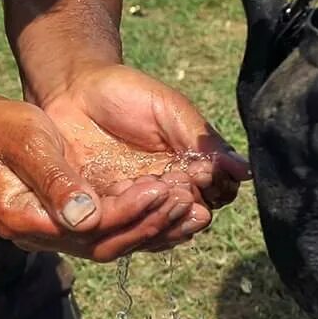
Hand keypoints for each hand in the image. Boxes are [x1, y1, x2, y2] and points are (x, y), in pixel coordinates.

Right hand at [0, 97, 206, 262]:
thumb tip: (85, 217)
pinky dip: (145, 223)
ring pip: (111, 243)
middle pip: (102, 244)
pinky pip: (112, 232)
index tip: (160, 188)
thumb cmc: (3, 127)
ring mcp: (55, 233)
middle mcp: (38, 234)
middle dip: (149, 224)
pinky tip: (174, 209)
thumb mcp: (27, 142)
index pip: (84, 228)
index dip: (125, 212)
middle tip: (188, 203)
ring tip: (194, 211)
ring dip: (154, 229)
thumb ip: (54, 179)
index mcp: (20, 217)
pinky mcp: (71, 224)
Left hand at [35, 64, 248, 241]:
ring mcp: (131, 205)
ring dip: (156, 214)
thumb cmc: (127, 94)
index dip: (214, 189)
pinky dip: (122, 217)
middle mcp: (164, 194)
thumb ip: (202, 139)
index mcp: (190, 171)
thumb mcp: (170, 110)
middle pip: (186, 219)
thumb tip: (243, 169)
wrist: (73, 90)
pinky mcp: (97, 210)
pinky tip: (121, 194)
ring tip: (151, 187)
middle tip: (177, 184)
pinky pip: (114, 228)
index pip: (216, 195)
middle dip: (184, 206)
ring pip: (153, 229)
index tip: (204, 172)